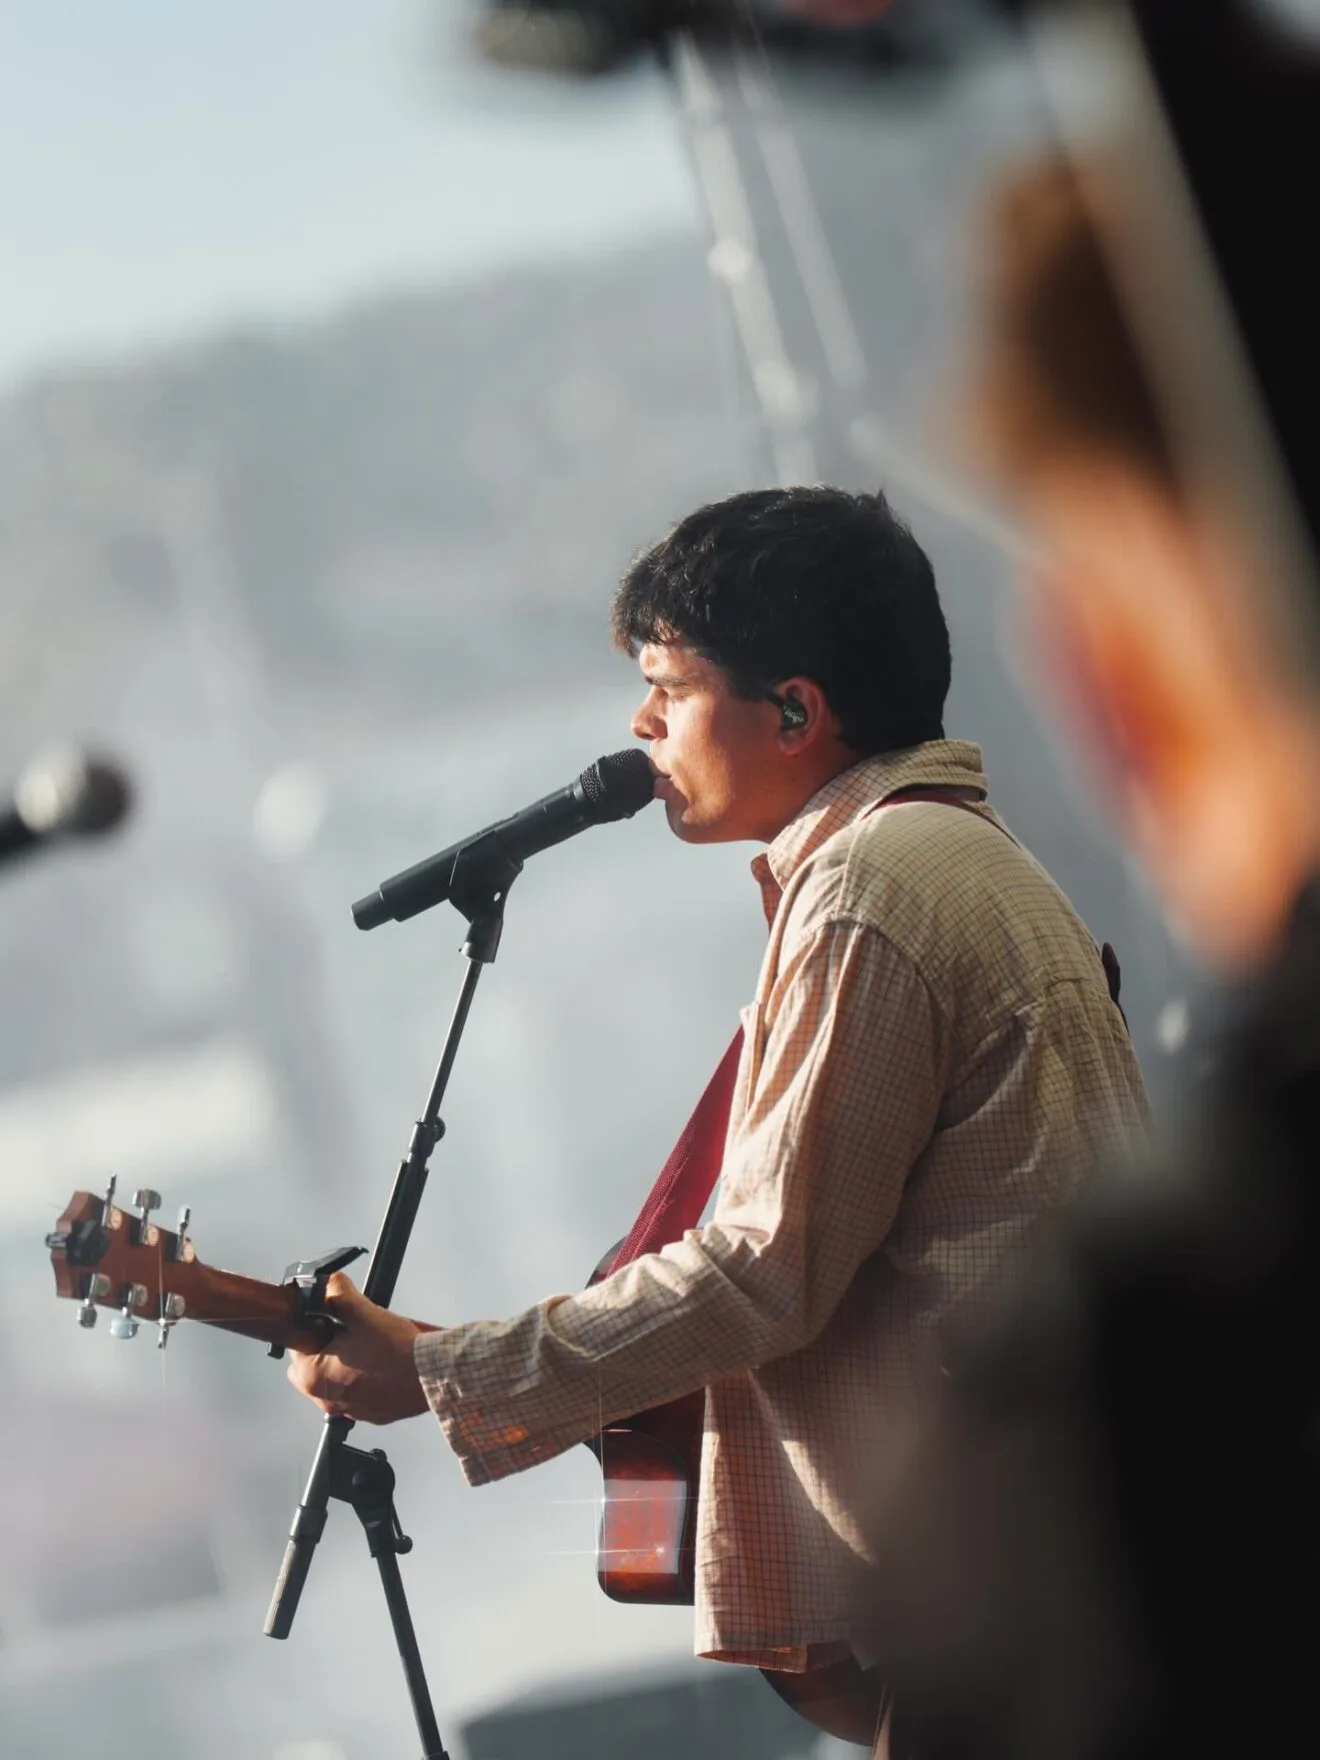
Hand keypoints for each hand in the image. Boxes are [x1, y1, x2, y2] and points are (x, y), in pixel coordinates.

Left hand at [285, 1273, 431, 1424]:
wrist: (431, 1376)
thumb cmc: (395, 1350)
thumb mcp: (362, 1312)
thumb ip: (338, 1293)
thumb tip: (330, 1283)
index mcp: (313, 1377)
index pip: (299, 1343)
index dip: (318, 1325)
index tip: (336, 1319)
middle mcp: (325, 1400)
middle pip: (316, 1363)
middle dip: (330, 1345)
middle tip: (354, 1331)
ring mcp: (349, 1411)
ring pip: (338, 1378)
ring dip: (349, 1363)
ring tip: (373, 1346)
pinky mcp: (371, 1415)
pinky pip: (360, 1392)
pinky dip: (367, 1379)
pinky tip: (385, 1364)